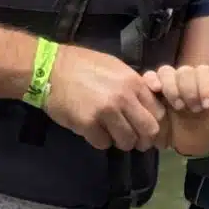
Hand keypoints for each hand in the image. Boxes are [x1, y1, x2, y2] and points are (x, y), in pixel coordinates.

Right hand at [42, 44, 162, 150]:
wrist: (50, 68)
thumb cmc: (83, 65)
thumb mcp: (116, 68)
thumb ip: (134, 86)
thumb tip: (148, 105)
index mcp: (133, 83)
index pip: (158, 112)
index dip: (154, 123)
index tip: (146, 128)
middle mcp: (123, 98)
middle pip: (148, 130)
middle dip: (142, 138)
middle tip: (133, 139)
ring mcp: (106, 112)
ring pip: (127, 141)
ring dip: (120, 141)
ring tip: (111, 134)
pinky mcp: (87, 124)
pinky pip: (103, 143)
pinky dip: (100, 141)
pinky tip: (93, 131)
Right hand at [144, 61, 208, 116]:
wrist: (192, 146)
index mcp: (204, 81)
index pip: (203, 71)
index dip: (205, 85)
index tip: (207, 105)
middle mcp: (185, 79)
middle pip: (184, 71)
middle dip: (189, 90)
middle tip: (194, 109)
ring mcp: (168, 84)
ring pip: (166, 72)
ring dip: (172, 87)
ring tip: (178, 106)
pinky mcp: (152, 93)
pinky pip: (148, 78)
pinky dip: (151, 80)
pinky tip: (156, 89)